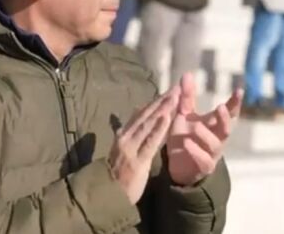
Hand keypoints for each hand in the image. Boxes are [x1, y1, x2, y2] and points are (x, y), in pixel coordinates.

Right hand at [109, 85, 179, 204]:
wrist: (107, 194)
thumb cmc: (117, 173)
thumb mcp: (122, 150)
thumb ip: (131, 133)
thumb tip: (136, 115)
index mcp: (124, 134)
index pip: (142, 114)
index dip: (156, 102)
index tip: (169, 91)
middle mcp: (126, 137)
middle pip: (146, 115)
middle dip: (162, 101)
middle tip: (176, 88)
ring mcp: (131, 148)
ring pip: (149, 124)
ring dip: (162, 109)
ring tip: (174, 97)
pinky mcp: (137, 160)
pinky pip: (150, 142)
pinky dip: (158, 129)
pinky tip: (167, 118)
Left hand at [166, 73, 241, 186]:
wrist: (177, 166)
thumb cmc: (185, 136)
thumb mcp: (184, 115)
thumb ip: (187, 96)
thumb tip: (187, 73)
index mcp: (215, 124)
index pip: (230, 111)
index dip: (235, 102)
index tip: (239, 90)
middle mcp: (217, 138)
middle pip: (227, 128)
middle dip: (225, 118)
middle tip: (220, 108)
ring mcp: (212, 153)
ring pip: (216, 144)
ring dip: (205, 134)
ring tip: (195, 126)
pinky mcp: (203, 167)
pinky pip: (204, 160)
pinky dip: (196, 151)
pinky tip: (187, 143)